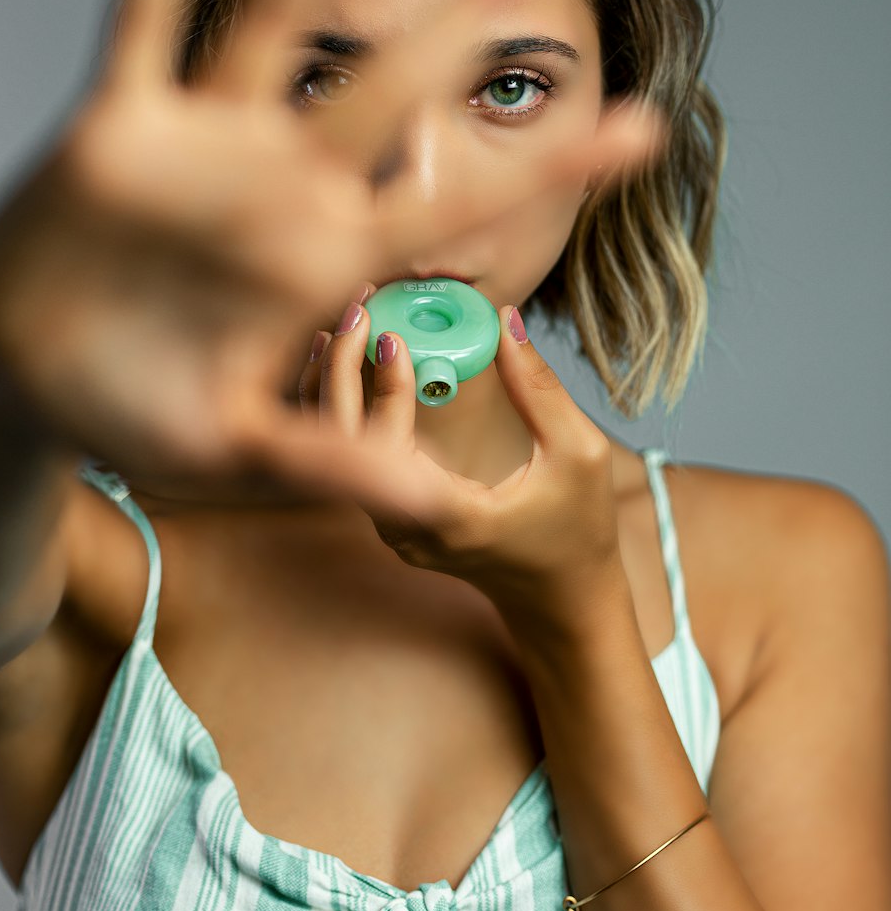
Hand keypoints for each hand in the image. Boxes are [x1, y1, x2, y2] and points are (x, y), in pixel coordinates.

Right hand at [0, 0, 665, 518]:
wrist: (34, 381)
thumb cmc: (140, 414)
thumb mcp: (240, 448)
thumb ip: (335, 459)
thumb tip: (443, 508)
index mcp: (323, 258)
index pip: (453, 208)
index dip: (546, 173)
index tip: (647, 125)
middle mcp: (280, 186)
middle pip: (388, 88)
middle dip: (461, 17)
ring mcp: (205, 148)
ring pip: (272, 27)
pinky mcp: (120, 127)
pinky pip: (143, 28)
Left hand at [297, 292, 628, 644]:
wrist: (561, 599)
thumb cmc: (578, 530)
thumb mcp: (578, 454)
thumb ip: (540, 389)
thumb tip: (505, 318)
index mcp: (451, 517)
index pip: (390, 450)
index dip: (383, 388)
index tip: (392, 337)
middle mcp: (405, 528)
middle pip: (342, 447)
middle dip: (338, 372)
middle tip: (354, 312)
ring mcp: (391, 528)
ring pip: (335, 453)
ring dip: (332, 387)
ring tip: (336, 327)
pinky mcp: (390, 518)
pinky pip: (350, 458)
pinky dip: (344, 409)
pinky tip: (346, 364)